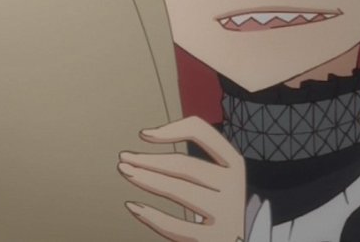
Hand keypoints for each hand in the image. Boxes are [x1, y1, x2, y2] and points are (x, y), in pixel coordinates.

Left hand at [119, 115, 246, 241]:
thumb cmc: (220, 208)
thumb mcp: (219, 181)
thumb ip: (196, 164)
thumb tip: (152, 140)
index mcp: (234, 166)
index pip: (203, 134)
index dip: (172, 130)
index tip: (145, 134)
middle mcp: (233, 188)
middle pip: (184, 165)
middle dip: (149, 160)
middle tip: (125, 158)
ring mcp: (226, 216)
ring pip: (178, 190)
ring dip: (146, 178)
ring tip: (127, 172)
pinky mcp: (215, 240)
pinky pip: (176, 226)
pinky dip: (151, 215)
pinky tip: (134, 206)